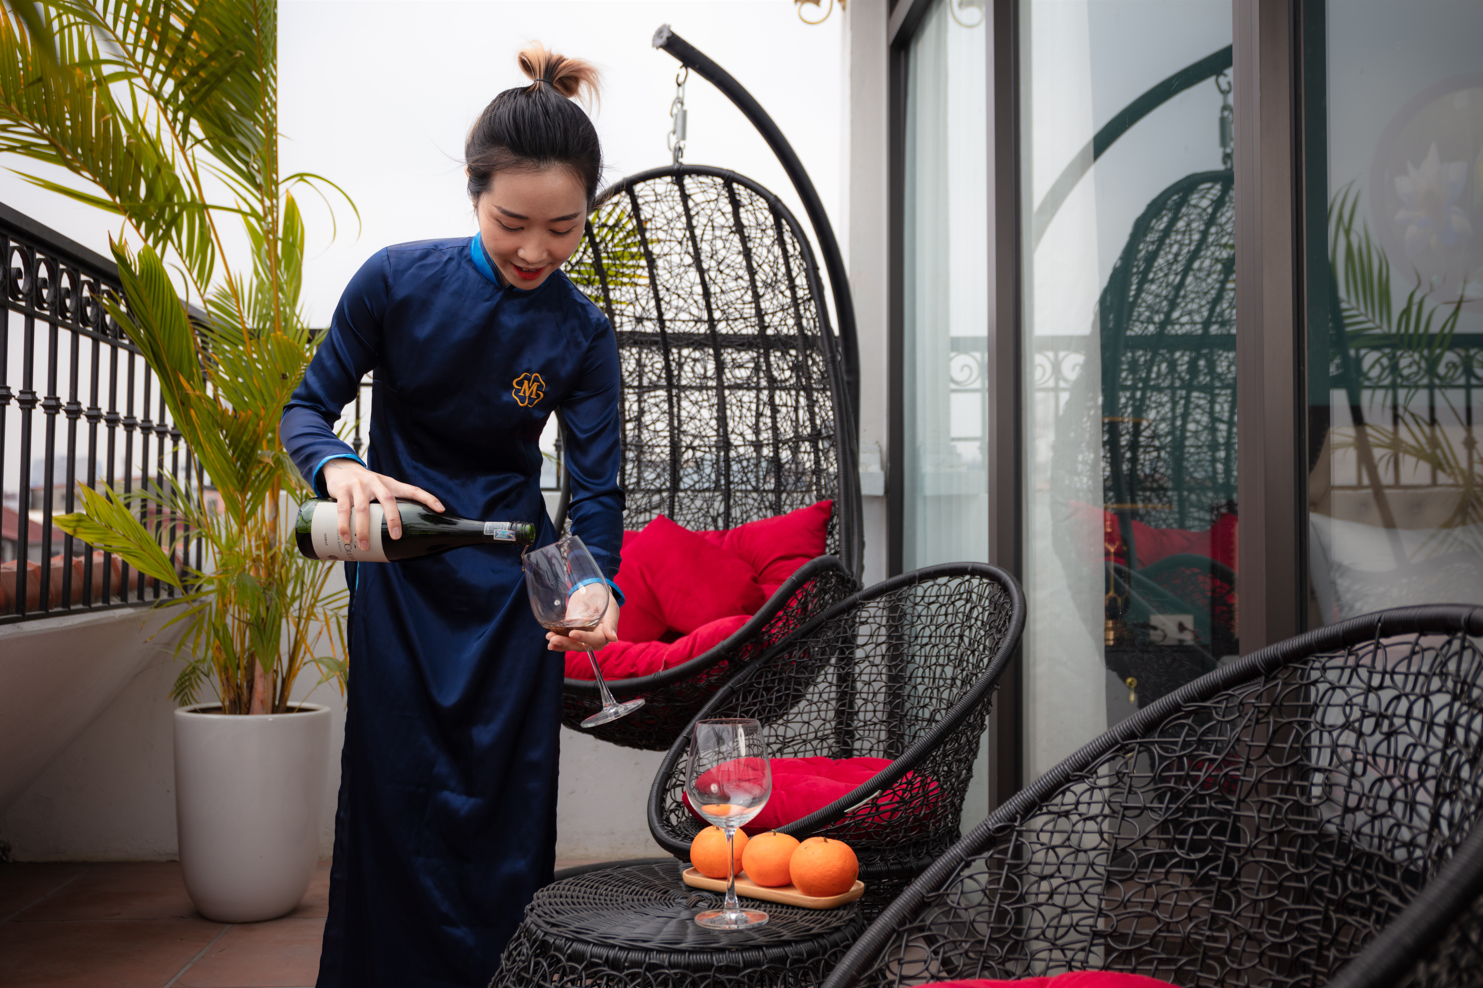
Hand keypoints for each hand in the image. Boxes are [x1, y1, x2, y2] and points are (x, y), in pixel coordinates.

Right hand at [321, 459, 442, 549]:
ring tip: (365, 546)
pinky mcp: (343, 490)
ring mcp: (359, 486)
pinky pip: (344, 509)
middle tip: (396, 537)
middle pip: (388, 500)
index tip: (441, 509)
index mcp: (390, 484)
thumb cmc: (367, 484)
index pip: (412, 490)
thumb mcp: (381, 488)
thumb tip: (402, 533)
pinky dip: (345, 525)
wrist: (341, 467)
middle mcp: (376, 483)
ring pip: (363, 509)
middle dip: (393, 519)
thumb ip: (391, 505)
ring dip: (364, 529)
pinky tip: (347, 537)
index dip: (428, 498)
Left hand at [547, 587, 619, 651]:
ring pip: (571, 644)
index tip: (573, 633)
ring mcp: (580, 636)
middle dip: (567, 644)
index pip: (595, 641)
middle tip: (554, 639)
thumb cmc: (604, 598)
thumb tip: (613, 639)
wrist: (592, 590)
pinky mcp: (571, 632)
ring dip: (560, 643)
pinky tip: (549, 638)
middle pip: (580, 646)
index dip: (584, 638)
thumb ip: (611, 623)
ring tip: (550, 638)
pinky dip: (556, 641)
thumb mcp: (610, 607)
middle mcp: (592, 639)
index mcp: (604, 634)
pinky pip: (564, 639)